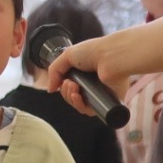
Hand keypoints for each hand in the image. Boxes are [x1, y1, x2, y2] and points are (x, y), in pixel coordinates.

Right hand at [46, 20, 162, 116]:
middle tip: (70, 84)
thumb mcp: (67, 55)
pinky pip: (90, 111)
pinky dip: (80, 106)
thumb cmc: (93, 52)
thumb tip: (51, 89)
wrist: (111, 56)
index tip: (63, 81)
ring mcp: (100, 93)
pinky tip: (78, 96)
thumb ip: (54, 71)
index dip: (63, 87)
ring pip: (80, 105)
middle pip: (72, 97)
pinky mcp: (107, 101)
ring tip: (74, 88)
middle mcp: (92, 83)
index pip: (69, 87)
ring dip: (71, 99)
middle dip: (66, 92)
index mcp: (84, 73)